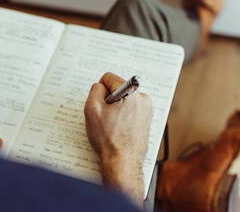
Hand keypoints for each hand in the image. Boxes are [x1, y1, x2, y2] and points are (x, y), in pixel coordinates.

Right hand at [84, 72, 152, 204]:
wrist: (123, 161)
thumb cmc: (109, 140)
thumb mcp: (91, 110)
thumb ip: (95, 90)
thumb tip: (100, 86)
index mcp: (130, 93)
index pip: (109, 77)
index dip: (100, 90)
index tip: (100, 104)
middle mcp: (142, 98)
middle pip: (118, 87)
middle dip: (109, 99)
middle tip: (106, 117)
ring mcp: (147, 108)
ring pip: (124, 98)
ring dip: (117, 107)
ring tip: (114, 124)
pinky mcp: (148, 117)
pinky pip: (131, 108)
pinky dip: (124, 114)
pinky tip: (120, 127)